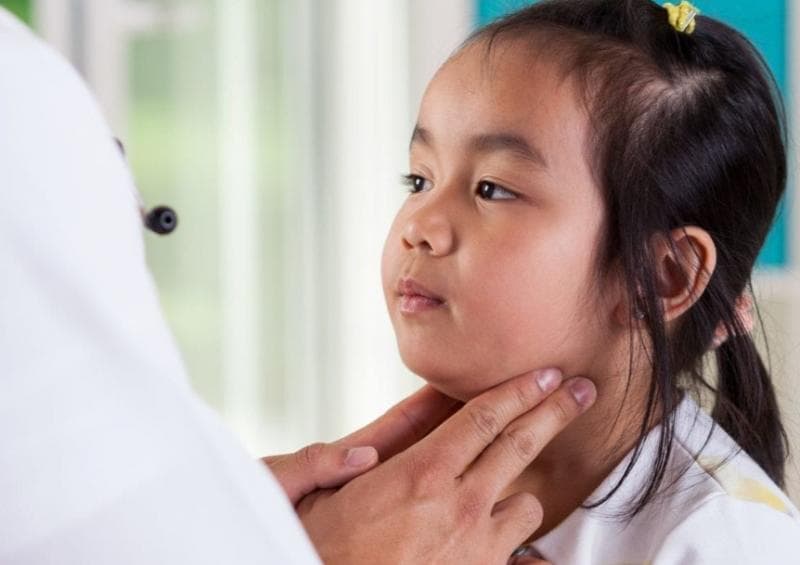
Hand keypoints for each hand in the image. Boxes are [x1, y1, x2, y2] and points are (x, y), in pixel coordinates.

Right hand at [297, 369, 594, 564]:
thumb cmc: (325, 552)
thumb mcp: (315, 497)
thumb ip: (335, 461)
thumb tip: (365, 448)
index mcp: (421, 474)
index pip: (484, 418)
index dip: (520, 390)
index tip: (546, 374)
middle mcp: (459, 506)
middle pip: (519, 446)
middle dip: (554, 411)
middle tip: (580, 392)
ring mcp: (477, 547)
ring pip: (527, 506)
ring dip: (521, 494)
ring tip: (512, 491)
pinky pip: (524, 561)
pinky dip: (527, 555)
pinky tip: (536, 557)